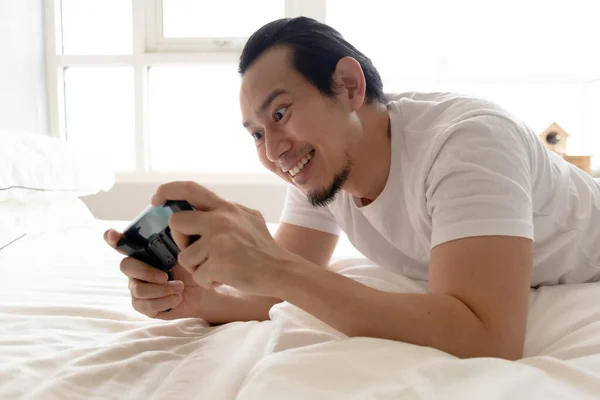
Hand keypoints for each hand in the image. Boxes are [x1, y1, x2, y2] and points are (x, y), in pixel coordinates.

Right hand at [104, 229, 205, 319]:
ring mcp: (137, 287)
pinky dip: (165, 302)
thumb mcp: (187, 252)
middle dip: (147, 272)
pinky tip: (177, 298)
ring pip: (138, 289)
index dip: (114, 239)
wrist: (202, 293)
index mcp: (145, 253)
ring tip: (179, 288)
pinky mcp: (143, 306)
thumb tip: (177, 223)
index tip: (111, 234)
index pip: (122, 243)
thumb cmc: (192, 269)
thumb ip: (178, 239)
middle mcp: (136, 269)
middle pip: (126, 266)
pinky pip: (146, 305)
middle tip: (166, 276)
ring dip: (162, 290)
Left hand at [153, 181, 298, 296]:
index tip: (156, 199)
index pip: (189, 189)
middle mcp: (220, 219)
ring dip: (197, 267)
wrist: (282, 270)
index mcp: (226, 207)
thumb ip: (224, 211)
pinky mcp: (218, 263)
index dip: (168, 190)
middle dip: (180, 240)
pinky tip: (224, 278)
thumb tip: (199, 207)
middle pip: (177, 223)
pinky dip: (208, 281)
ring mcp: (218, 241)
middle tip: (195, 250)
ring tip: (218, 268)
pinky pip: (197, 275)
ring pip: (185, 256)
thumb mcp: (248, 218)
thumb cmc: (263, 248)